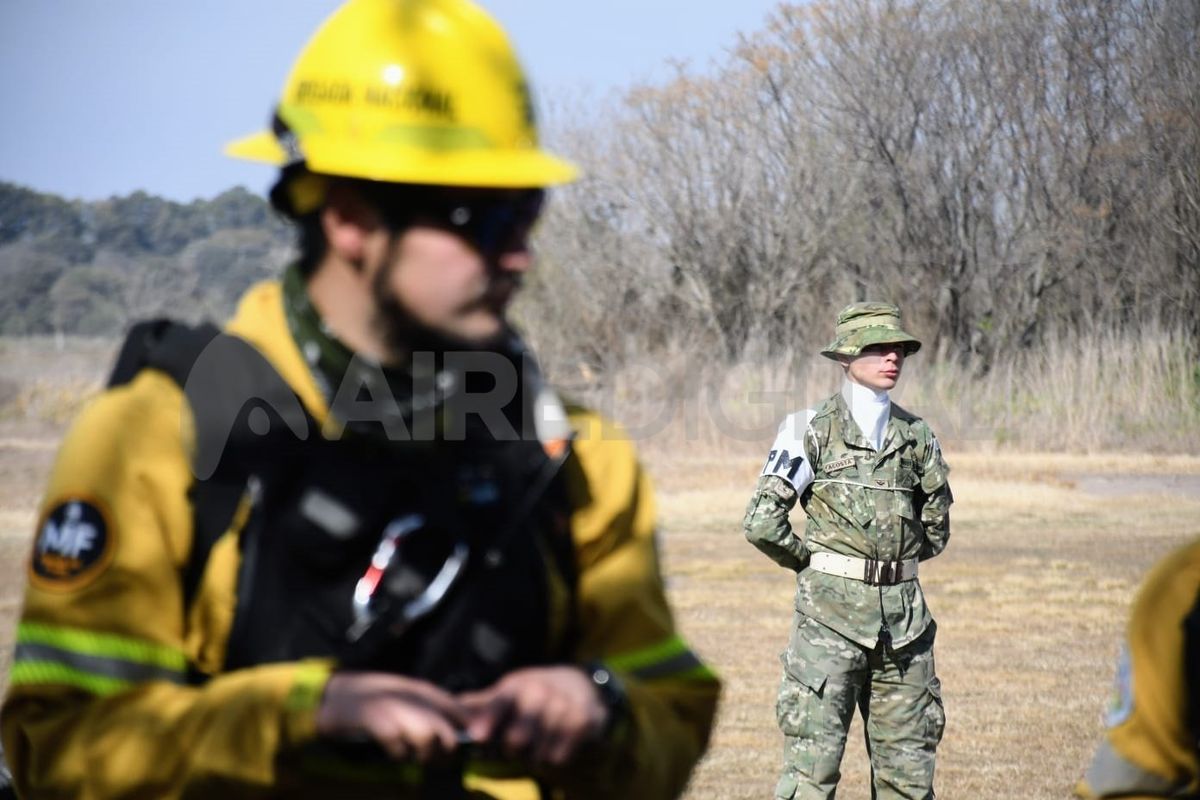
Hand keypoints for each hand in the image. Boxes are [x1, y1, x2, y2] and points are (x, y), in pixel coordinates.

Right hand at [316, 671, 466, 762]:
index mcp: (424, 692)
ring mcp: (394, 706)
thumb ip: (433, 711)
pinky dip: (397, 752)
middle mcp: (413, 697)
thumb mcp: (408, 701)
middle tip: (433, 759)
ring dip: (422, 753)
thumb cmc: (375, 702)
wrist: (335, 695)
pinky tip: (393, 752)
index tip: (472, 745)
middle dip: (444, 752)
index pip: (460, 711)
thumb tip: (464, 730)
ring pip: (427, 736)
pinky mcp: (374, 717)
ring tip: (413, 756)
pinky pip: (396, 741)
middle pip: (446, 731)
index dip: (470, 731)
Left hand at [458, 666, 609, 767]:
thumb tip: (452, 707)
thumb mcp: (510, 693)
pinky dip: (554, 757)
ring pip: (540, 750)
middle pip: (520, 733)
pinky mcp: (583, 720)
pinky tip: (555, 746)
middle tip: (514, 748)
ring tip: (536, 748)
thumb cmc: (534, 695)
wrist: (581, 685)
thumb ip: (482, 704)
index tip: (478, 737)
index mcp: (516, 686)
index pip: (500, 702)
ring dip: (535, 756)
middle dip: (514, 747)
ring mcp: (563, 705)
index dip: (489, 719)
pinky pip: (560, 755)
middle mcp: (540, 692)